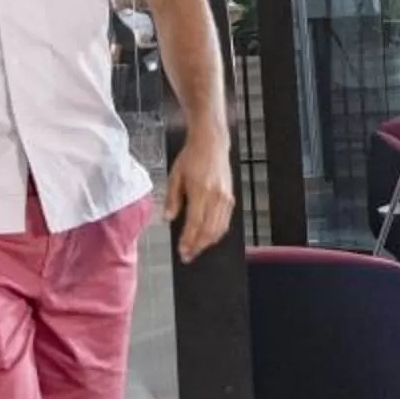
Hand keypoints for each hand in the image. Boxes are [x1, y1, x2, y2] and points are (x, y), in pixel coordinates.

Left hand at [167, 120, 235, 258]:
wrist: (211, 143)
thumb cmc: (191, 157)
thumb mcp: (175, 176)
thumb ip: (172, 199)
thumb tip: (168, 219)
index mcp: (200, 191)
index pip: (195, 224)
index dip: (188, 241)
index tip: (182, 251)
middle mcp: (216, 197)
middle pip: (208, 231)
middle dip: (198, 246)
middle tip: (188, 256)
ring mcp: (226, 198)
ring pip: (219, 229)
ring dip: (208, 242)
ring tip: (196, 249)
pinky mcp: (231, 197)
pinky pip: (226, 221)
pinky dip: (217, 233)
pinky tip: (208, 236)